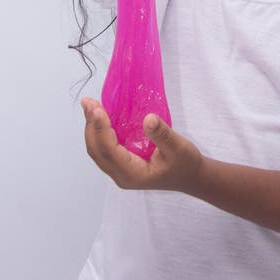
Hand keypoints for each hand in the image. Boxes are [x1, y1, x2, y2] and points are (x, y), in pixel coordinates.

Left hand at [81, 98, 205, 193]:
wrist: (191, 177)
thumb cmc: (185, 164)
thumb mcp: (178, 147)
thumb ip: (162, 134)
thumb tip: (147, 118)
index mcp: (132, 174)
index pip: (109, 150)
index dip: (101, 129)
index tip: (97, 109)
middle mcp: (121, 175)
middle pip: (97, 150)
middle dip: (91, 125)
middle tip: (88, 102)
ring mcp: (120, 171)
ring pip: (98, 150)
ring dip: (92, 128)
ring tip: (90, 105)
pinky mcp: (122, 164)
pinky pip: (104, 148)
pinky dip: (99, 132)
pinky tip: (101, 117)